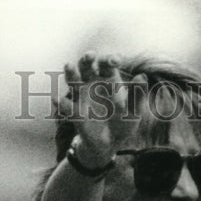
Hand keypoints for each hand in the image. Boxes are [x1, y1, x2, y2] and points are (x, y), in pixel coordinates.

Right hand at [61, 52, 147, 166]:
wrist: (111, 144)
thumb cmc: (124, 122)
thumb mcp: (134, 110)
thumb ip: (137, 94)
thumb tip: (142, 76)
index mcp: (108, 78)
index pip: (107, 63)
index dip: (110, 59)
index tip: (116, 61)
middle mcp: (91, 82)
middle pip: (86, 64)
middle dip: (87, 58)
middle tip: (91, 56)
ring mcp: (80, 95)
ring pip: (72, 79)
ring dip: (70, 72)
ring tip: (69, 66)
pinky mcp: (74, 112)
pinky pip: (66, 105)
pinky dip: (61, 103)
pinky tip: (58, 100)